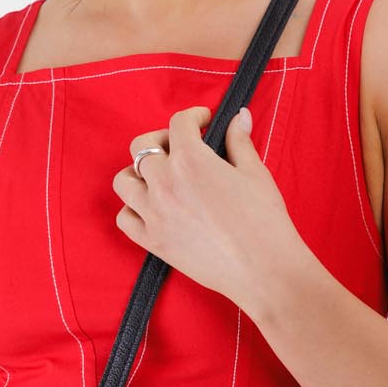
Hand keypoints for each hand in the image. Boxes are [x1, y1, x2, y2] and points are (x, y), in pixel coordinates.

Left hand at [113, 104, 302, 307]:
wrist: (262, 269)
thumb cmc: (264, 221)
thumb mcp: (254, 173)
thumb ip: (239, 142)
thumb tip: (239, 117)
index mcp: (191, 160)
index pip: (179, 123)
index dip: (193, 116)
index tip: (203, 121)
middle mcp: (164, 183)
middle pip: (141, 146)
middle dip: (160, 139)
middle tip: (179, 147)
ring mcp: (153, 213)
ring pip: (123, 181)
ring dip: (138, 173)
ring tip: (159, 177)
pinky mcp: (152, 241)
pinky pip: (124, 218)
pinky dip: (133, 209)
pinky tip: (152, 207)